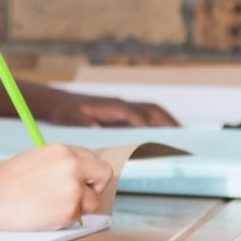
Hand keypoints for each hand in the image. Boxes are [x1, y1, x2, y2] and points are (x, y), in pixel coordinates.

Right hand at [0, 144, 115, 229]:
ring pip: (94, 200)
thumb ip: (61, 162)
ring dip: (80, 205)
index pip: (92, 158)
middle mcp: (72, 167)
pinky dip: (67, 217)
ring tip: (54, 204)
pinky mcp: (70, 211)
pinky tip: (47, 212)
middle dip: (95, 184)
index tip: (80, 179)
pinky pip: (80, 216)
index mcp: (62, 151)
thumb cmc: (8, 180)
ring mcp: (72, 190)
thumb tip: (81, 171)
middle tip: (80, 193)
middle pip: (104, 173)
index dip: (87, 170)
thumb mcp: (36, 158)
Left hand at [33, 91, 179, 127]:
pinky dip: (160, 123)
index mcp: (110, 106)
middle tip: (182, 138)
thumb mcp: (69, 118)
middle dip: (168, 122)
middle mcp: (121, 104)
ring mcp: (124, 107)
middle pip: (151, 110)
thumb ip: (81, 123)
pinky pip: (147, 115)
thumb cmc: (64, 111)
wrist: (58, 102)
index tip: (158, 137)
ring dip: (168, 122)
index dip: (147, 124)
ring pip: (152, 111)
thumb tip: (96, 128)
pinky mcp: (123, 112)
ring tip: (182, 138)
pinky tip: (167, 136)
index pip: (134, 114)